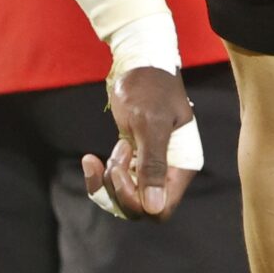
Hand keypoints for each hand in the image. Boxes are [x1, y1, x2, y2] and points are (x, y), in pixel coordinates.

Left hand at [83, 65, 195, 219]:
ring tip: (114, 148)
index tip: (120, 171)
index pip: (161, 209)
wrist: (139, 63)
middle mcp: (169, 172)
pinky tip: (91, 158)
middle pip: (141, 208)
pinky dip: (99, 176)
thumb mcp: (150, 123)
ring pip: (125, 199)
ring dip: (109, 181)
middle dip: (119, 188)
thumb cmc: (149, 88)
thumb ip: (153, 165)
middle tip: (116, 155)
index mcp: (182, 166)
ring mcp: (150, 168)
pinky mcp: (134, 161)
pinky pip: (115, 185)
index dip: (137, 200)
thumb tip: (155, 208)